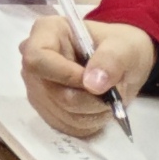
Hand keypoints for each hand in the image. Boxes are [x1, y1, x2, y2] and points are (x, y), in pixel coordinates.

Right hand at [15, 14, 158, 138]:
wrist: (123, 63)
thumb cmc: (120, 47)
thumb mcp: (124, 47)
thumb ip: (110, 61)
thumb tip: (93, 85)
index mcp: (45, 33)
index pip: (37, 60)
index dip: (66, 75)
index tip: (95, 82)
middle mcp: (33, 62)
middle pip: (53, 93)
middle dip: (89, 98)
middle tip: (112, 91)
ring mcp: (37, 87)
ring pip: (62, 113)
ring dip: (93, 111)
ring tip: (107, 97)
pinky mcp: (46, 110)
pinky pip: (66, 126)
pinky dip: (89, 122)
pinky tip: (97, 107)